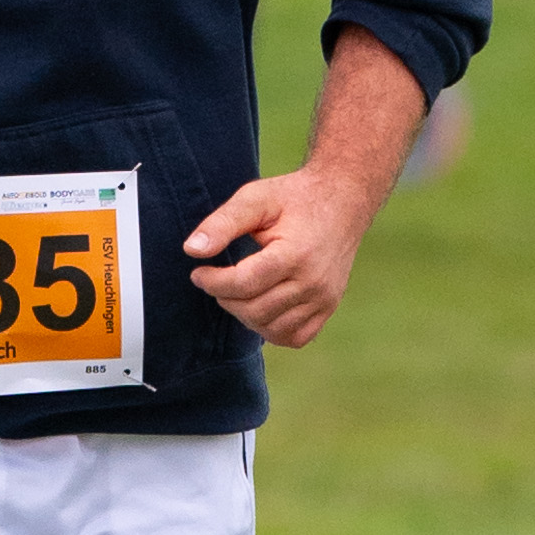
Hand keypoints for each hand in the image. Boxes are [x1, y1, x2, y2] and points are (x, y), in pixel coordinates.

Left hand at [185, 165, 378, 346]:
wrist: (342, 201)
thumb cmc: (293, 198)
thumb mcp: (255, 198)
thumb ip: (222, 223)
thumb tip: (191, 250)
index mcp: (295, 254)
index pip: (244, 284)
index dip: (213, 283)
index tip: (199, 273)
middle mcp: (314, 282)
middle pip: (255, 310)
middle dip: (226, 298)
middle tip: (217, 280)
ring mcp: (324, 299)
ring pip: (272, 328)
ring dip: (245, 315)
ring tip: (237, 291)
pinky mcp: (329, 307)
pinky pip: (294, 337)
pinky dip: (271, 329)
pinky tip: (260, 306)